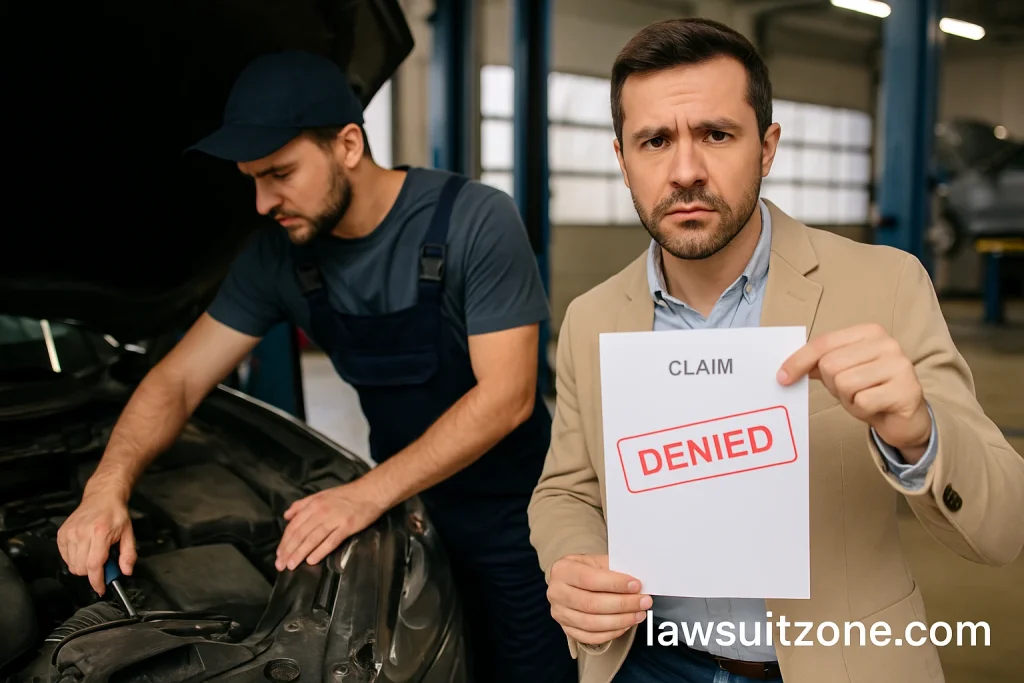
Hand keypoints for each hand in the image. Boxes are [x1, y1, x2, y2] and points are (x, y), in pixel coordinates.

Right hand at [56, 486, 136, 595]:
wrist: (102, 497)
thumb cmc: (115, 514)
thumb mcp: (129, 533)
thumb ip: (128, 554)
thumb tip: (126, 571)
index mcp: (100, 533)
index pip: (94, 565)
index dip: (97, 581)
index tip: (100, 589)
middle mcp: (82, 533)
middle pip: (81, 568)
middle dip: (92, 573)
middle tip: (102, 564)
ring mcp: (70, 533)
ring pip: (72, 565)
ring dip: (83, 567)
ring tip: (94, 555)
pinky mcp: (62, 533)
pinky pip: (64, 557)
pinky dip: (73, 559)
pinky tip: (84, 550)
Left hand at [275, 482, 385, 570]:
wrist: (370, 492)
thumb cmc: (346, 495)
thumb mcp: (321, 495)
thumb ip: (302, 505)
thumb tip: (287, 516)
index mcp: (313, 505)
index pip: (294, 526)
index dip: (284, 541)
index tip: (278, 554)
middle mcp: (320, 512)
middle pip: (300, 534)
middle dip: (288, 550)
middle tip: (281, 565)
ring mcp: (334, 520)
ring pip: (312, 539)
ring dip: (300, 553)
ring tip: (291, 565)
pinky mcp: (346, 527)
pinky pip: (330, 541)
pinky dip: (319, 552)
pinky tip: (311, 561)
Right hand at [546, 554, 651, 645]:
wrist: (571, 581)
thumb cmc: (587, 569)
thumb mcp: (596, 561)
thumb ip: (613, 569)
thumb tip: (636, 584)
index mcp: (562, 570)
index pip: (589, 579)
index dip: (614, 584)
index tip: (636, 585)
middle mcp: (556, 592)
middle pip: (591, 604)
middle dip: (622, 604)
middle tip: (644, 601)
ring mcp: (560, 613)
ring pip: (592, 623)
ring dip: (620, 620)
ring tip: (639, 614)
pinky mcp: (567, 629)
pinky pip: (591, 637)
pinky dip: (612, 632)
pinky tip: (626, 624)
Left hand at [778, 323, 931, 461]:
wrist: (905, 418)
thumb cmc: (870, 391)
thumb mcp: (842, 372)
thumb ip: (819, 364)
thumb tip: (787, 367)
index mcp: (869, 332)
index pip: (823, 343)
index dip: (799, 361)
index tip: (782, 377)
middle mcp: (887, 344)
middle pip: (831, 364)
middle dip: (833, 384)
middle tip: (851, 391)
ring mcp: (900, 365)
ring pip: (845, 383)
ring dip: (848, 398)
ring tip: (865, 398)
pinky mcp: (906, 390)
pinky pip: (862, 401)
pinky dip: (862, 410)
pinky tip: (876, 407)